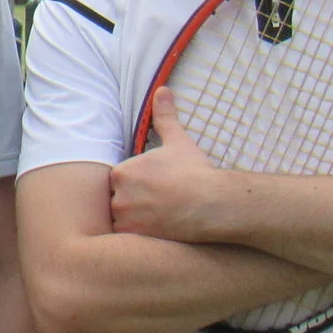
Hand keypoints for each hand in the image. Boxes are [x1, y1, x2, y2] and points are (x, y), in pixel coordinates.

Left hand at [108, 89, 227, 242]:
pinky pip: (129, 241)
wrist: (215, 203)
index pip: (120, 183)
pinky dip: (141, 238)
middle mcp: (118, 195)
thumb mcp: (178, 142)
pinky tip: (161, 232)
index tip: (158, 190)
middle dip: (136, 205)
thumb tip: (162, 91)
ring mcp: (125, 219)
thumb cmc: (197, 173)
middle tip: (161, 206)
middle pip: (119, 203)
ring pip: (123, 222)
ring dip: (137, 222)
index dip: (140, 188)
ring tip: (162, 220)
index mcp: (122, 172)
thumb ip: (165, 117)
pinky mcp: (136, 239)